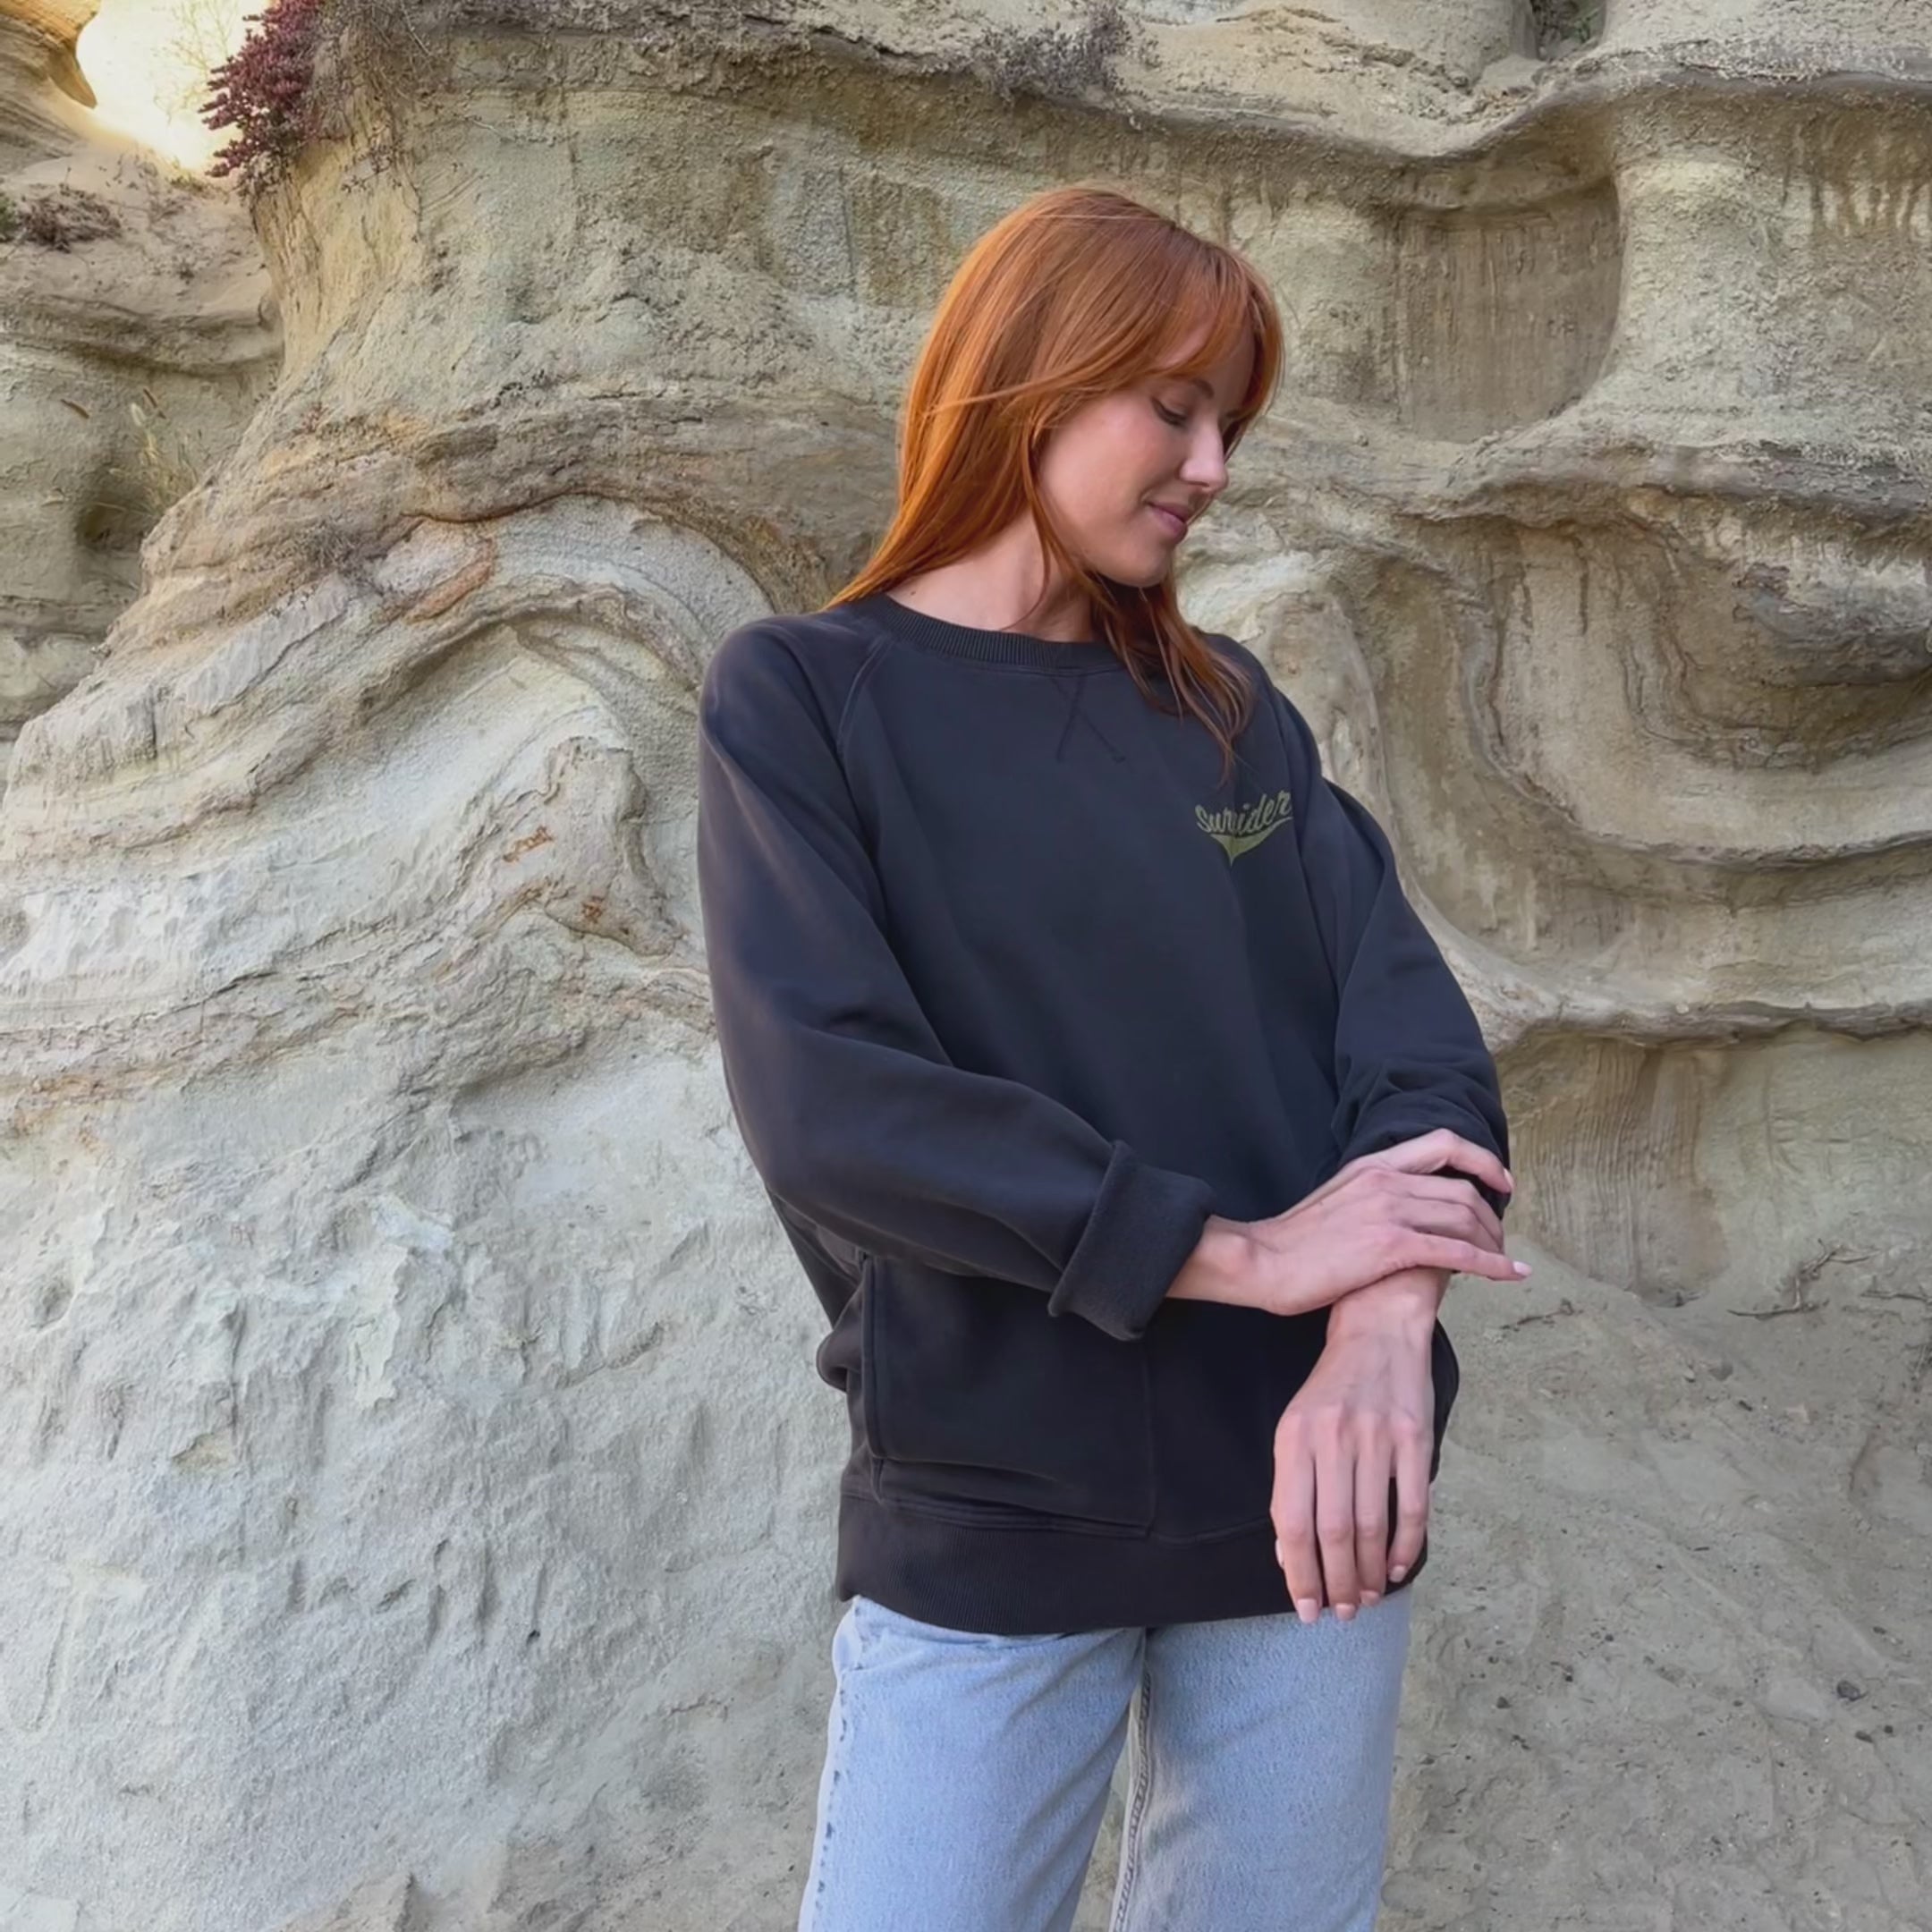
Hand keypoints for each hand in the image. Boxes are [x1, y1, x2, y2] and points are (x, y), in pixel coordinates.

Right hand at [1239, 1129, 1522, 1318]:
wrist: (1261, 1260)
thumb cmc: (1291, 1242)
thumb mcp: (1334, 1198)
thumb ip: (1368, 1194)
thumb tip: (1395, 1209)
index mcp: (1372, 1165)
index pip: (1443, 1143)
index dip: (1481, 1160)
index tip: (1501, 1181)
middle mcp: (1386, 1180)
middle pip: (1463, 1189)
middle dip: (1493, 1217)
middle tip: (1500, 1240)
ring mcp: (1390, 1212)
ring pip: (1466, 1219)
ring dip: (1494, 1244)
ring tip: (1504, 1264)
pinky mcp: (1392, 1246)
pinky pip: (1458, 1253)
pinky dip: (1492, 1265)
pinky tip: (1509, 1276)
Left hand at [1270, 1269, 1441, 1623]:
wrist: (1379, 1328)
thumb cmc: (1332, 1388)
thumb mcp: (1296, 1427)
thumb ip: (1292, 1486)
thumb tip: (1289, 1555)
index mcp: (1294, 1438)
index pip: (1292, 1521)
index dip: (1298, 1573)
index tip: (1306, 1608)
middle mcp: (1334, 1439)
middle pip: (1333, 1532)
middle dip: (1335, 1583)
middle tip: (1341, 1613)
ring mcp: (1377, 1439)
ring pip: (1371, 1526)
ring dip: (1368, 1573)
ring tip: (1365, 1599)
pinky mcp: (1415, 1439)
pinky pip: (1412, 1507)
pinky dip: (1404, 1546)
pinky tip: (1395, 1569)